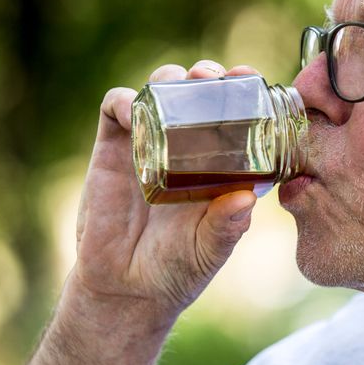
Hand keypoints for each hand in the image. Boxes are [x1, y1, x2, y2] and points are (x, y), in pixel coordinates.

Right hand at [73, 61, 261, 322]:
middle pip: (199, 92)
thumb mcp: (210, 250)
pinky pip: (115, 110)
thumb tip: (246, 199)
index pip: (238, 114)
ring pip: (161, 91)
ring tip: (180, 82)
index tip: (250, 79)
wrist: (124, 289)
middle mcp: (188, 147)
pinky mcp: (113, 150)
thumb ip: (226, 227)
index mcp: (222, 163)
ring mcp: (150, 144)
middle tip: (214, 77)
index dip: (245, 92)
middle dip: (209, 75)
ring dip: (171, 78)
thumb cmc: (178, 269)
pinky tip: (132, 110)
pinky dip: (123, 101)